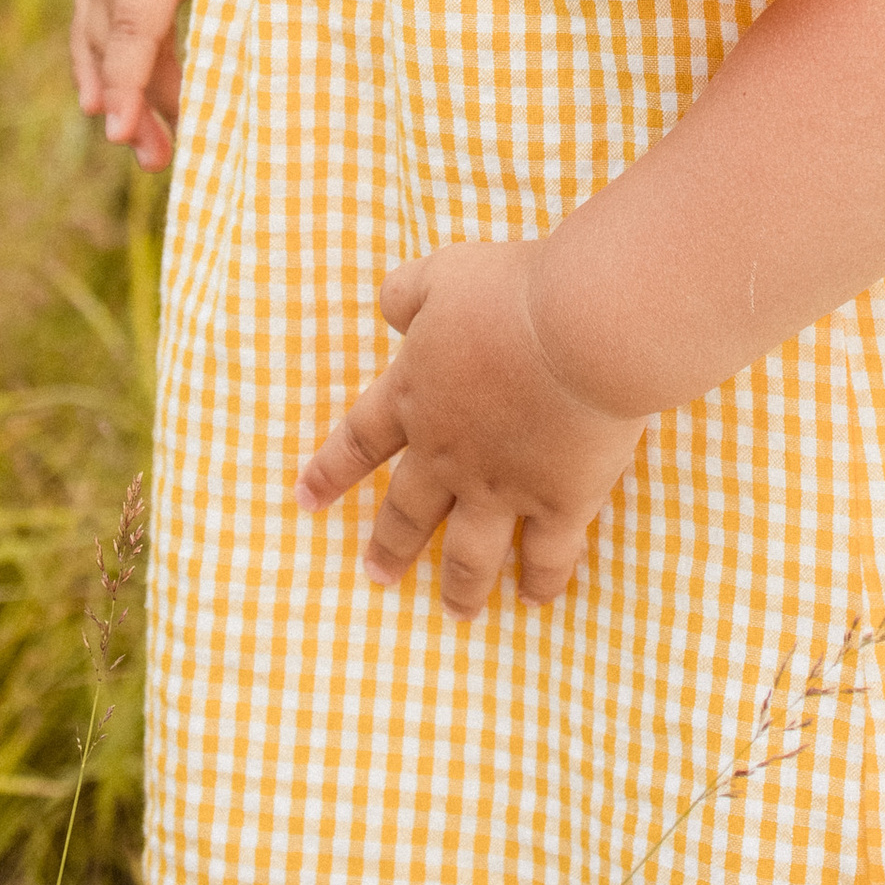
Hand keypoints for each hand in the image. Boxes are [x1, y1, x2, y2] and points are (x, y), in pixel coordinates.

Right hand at [70, 0, 238, 167]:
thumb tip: (288, 48)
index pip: (132, 27)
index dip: (126, 83)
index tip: (116, 134)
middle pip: (113, 42)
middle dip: (131, 105)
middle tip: (158, 162)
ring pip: (100, 34)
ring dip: (122, 91)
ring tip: (150, 151)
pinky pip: (100, 15)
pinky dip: (109, 60)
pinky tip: (120, 102)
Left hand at [296, 243, 648, 617]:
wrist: (579, 329)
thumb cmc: (510, 292)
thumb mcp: (443, 273)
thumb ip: (407, 293)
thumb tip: (388, 310)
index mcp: (414, 397)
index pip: (359, 442)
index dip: (330, 471)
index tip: (305, 500)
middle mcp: (448, 454)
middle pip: (408, 511)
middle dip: (390, 546)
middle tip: (377, 575)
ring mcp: (503, 486)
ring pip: (470, 552)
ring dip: (459, 585)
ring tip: (456, 611)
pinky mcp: (560, 501)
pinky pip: (546, 556)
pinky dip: (540, 581)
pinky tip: (534, 599)